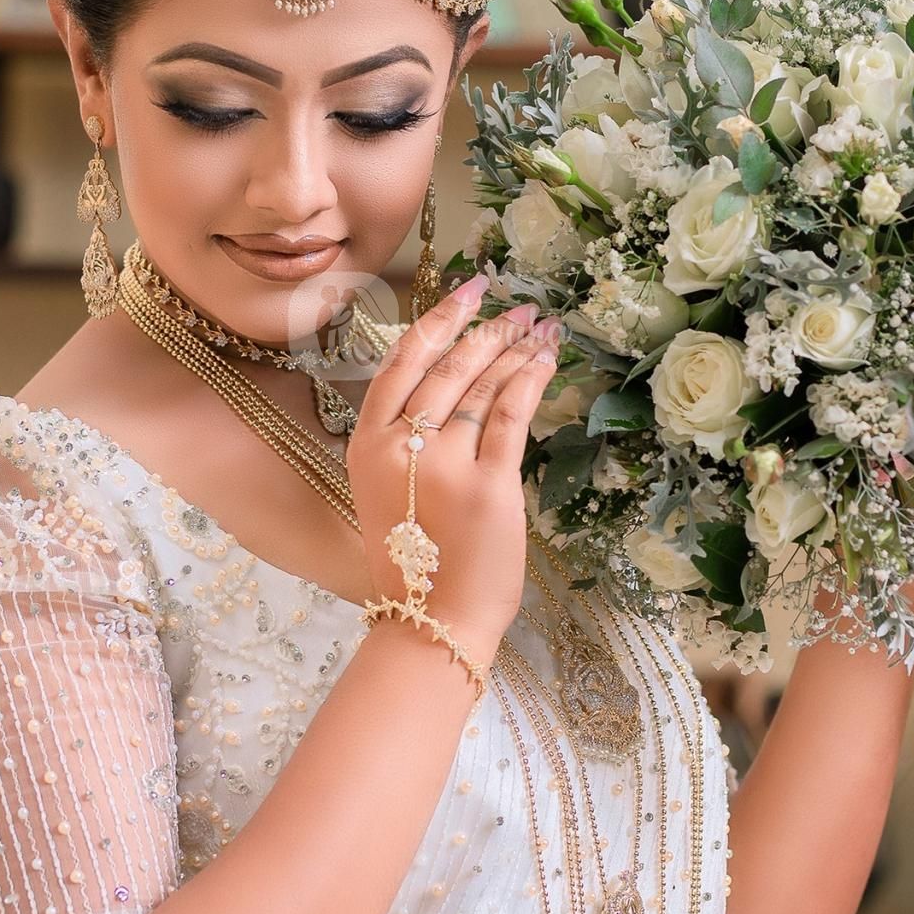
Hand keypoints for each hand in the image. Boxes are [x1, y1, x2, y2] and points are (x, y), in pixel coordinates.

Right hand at [347, 277, 559, 662]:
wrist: (432, 623)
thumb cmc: (415, 562)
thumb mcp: (387, 492)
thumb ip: (407, 441)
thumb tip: (455, 383)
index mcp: (366, 445)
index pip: (402, 363)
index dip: (439, 320)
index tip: (469, 290)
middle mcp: (400, 449)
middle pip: (448, 369)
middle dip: (488, 330)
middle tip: (518, 306)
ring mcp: (444, 467)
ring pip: (482, 387)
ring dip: (514, 349)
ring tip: (539, 326)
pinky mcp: (489, 486)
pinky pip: (511, 417)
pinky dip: (531, 380)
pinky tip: (546, 357)